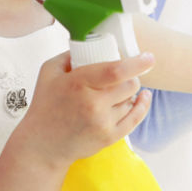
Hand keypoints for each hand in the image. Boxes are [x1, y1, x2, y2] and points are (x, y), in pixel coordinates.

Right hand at [13, 51, 154, 167]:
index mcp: (78, 83)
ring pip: (131, 100)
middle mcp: (93, 104)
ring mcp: (103, 123)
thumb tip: (91, 45)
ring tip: (116, 91)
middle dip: (131, 77)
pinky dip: (141, 106)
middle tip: (124, 74)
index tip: (149, 57)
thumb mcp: (49, 72)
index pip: (115, 71)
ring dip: (129, 92)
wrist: (42, 145)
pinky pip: (134, 119)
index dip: (136, 63)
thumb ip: (69, 55)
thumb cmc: (45, 106)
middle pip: (129, 84)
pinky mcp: (109, 137)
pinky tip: (143, 98)